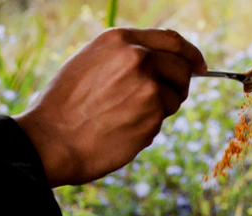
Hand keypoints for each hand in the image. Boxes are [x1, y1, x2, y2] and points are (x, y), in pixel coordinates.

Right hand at [13, 28, 206, 186]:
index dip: (190, 54)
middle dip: (178, 86)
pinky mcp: (153, 116)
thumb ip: (123, 58)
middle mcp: (138, 57)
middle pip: (182, 69)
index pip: (171, 40)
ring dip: (160, 110)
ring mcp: (149, 86)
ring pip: (174, 97)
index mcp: (120, 40)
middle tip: (161, 102)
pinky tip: (121, 131)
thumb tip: (157, 64)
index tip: (199, 66)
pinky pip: (162, 121)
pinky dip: (148, 128)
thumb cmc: (62, 107)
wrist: (51, 139)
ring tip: (126, 118)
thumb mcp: (89, 63)